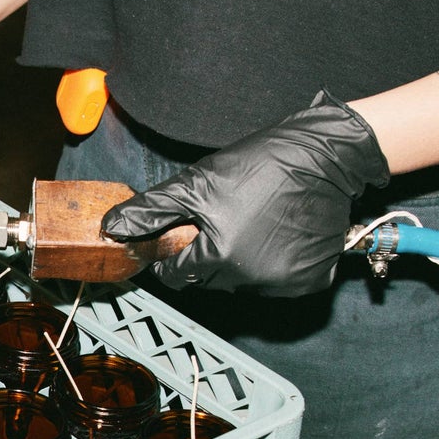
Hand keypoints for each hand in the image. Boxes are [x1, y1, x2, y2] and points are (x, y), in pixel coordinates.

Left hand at [100, 93, 389, 295]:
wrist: (326, 155)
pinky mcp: (312, 280)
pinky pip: (280, 282)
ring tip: (254, 223)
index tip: (187, 236)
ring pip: (244, 283)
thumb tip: (112, 229)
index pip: (178, 275)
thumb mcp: (198, 182)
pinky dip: (276, 265)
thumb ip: (152, 211)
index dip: (175, 255)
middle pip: (211, 280)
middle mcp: (252, 278)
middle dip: (210, 256)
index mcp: (220, 256)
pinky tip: (280, 234)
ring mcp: (285, 283)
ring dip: (242, 262)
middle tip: (226, 220)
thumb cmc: (261, 164)